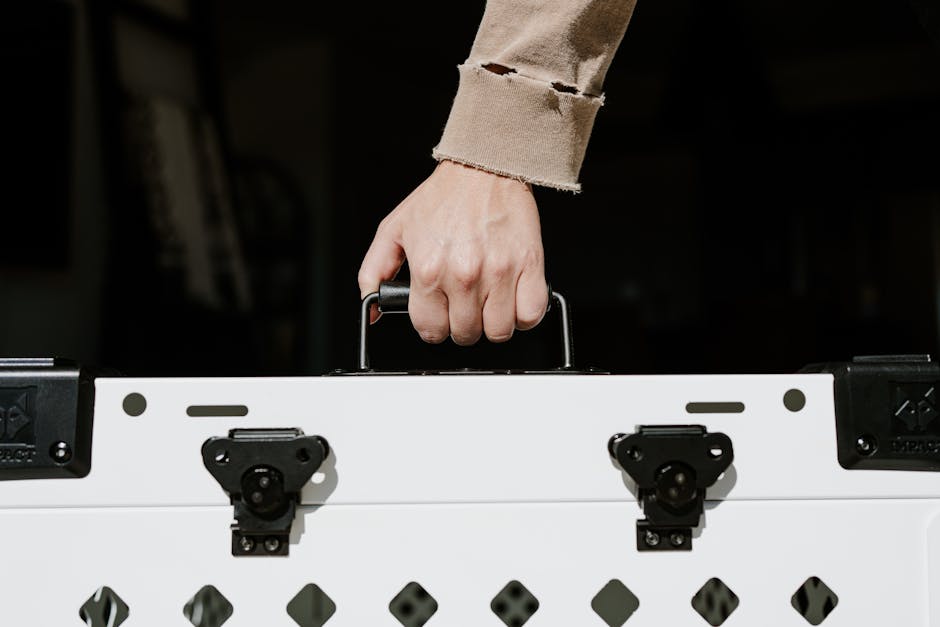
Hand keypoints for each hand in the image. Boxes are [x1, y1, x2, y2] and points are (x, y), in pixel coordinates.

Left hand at [358, 160, 548, 344]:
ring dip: (493, 323)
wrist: (482, 167)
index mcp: (428, 270)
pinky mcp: (529, 265)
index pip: (431, 330)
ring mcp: (499, 272)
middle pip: (466, 334)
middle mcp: (463, 275)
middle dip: (463, 324)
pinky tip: (511, 298)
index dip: (435, 325)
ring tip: (488, 301)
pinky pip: (530, 314)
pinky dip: (523, 314)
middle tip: (464, 303)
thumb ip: (374, 273)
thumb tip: (372, 311)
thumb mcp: (394, 230)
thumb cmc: (442, 197)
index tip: (441, 314)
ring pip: (499, 331)